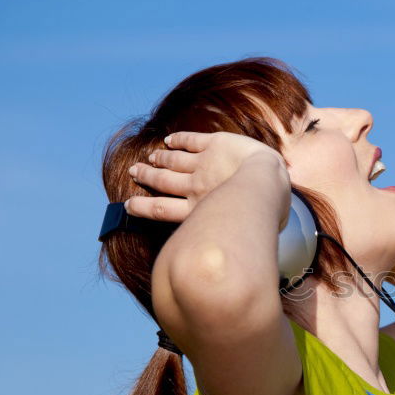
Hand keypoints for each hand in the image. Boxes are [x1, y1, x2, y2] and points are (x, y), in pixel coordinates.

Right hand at [125, 131, 286, 222]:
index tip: (129, 205)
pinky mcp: (214, 145)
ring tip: (149, 158)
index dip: (143, 207)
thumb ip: (223, 237)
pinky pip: (190, 141)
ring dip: (159, 159)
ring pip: (173, 160)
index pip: (162, 210)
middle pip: (163, 181)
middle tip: (134, 171)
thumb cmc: (261, 213)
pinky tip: (169, 141)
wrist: (265, 181)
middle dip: (146, 176)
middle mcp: (195, 187)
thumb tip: (229, 254)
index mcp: (198, 211)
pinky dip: (177, 140)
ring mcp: (203, 164)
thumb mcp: (235, 233)